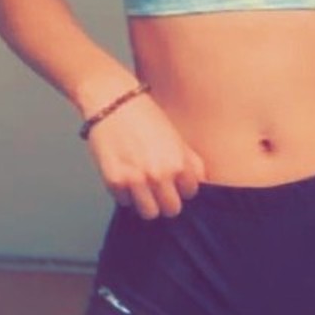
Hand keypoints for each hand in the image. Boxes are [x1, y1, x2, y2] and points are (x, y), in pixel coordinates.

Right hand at [86, 93, 205, 218]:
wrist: (112, 100)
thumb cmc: (145, 115)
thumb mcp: (175, 135)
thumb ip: (191, 161)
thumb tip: (201, 183)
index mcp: (178, 163)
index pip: (190, 194)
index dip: (182, 186)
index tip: (174, 179)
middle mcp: (159, 175)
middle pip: (171, 210)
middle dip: (166, 199)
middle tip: (158, 186)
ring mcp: (135, 181)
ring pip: (149, 213)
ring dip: (146, 202)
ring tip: (142, 186)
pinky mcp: (114, 182)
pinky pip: (125, 203)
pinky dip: (125, 193)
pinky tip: (125, 175)